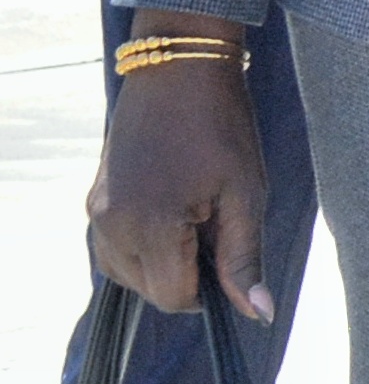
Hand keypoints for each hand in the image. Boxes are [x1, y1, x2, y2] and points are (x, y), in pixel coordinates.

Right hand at [87, 19, 274, 321]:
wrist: (178, 69)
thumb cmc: (221, 126)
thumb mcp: (246, 193)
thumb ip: (244, 259)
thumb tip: (258, 314)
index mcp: (149, 227)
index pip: (173, 298)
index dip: (209, 293)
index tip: (231, 259)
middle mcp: (111, 227)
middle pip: (150, 290)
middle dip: (187, 275)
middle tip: (218, 226)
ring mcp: (96, 214)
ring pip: (128, 273)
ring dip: (164, 262)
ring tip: (197, 215)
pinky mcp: (94, 201)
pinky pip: (114, 248)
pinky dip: (144, 245)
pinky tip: (175, 212)